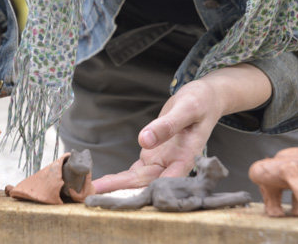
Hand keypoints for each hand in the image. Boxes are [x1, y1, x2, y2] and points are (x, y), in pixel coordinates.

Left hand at [92, 63, 271, 192]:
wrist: (204, 99)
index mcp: (185, 158)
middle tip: (94, 195)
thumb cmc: (200, 102)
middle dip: (121, 191)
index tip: (122, 199)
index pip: (165, 182)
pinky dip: (121, 178)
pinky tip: (104, 184)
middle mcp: (173, 165)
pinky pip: (136, 171)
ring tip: (92, 192)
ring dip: (117, 187)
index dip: (144, 193)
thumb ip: (167, 125)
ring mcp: (162, 162)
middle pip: (145, 184)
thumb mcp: (187, 109)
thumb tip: (144, 140)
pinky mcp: (154, 156)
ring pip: (138, 180)